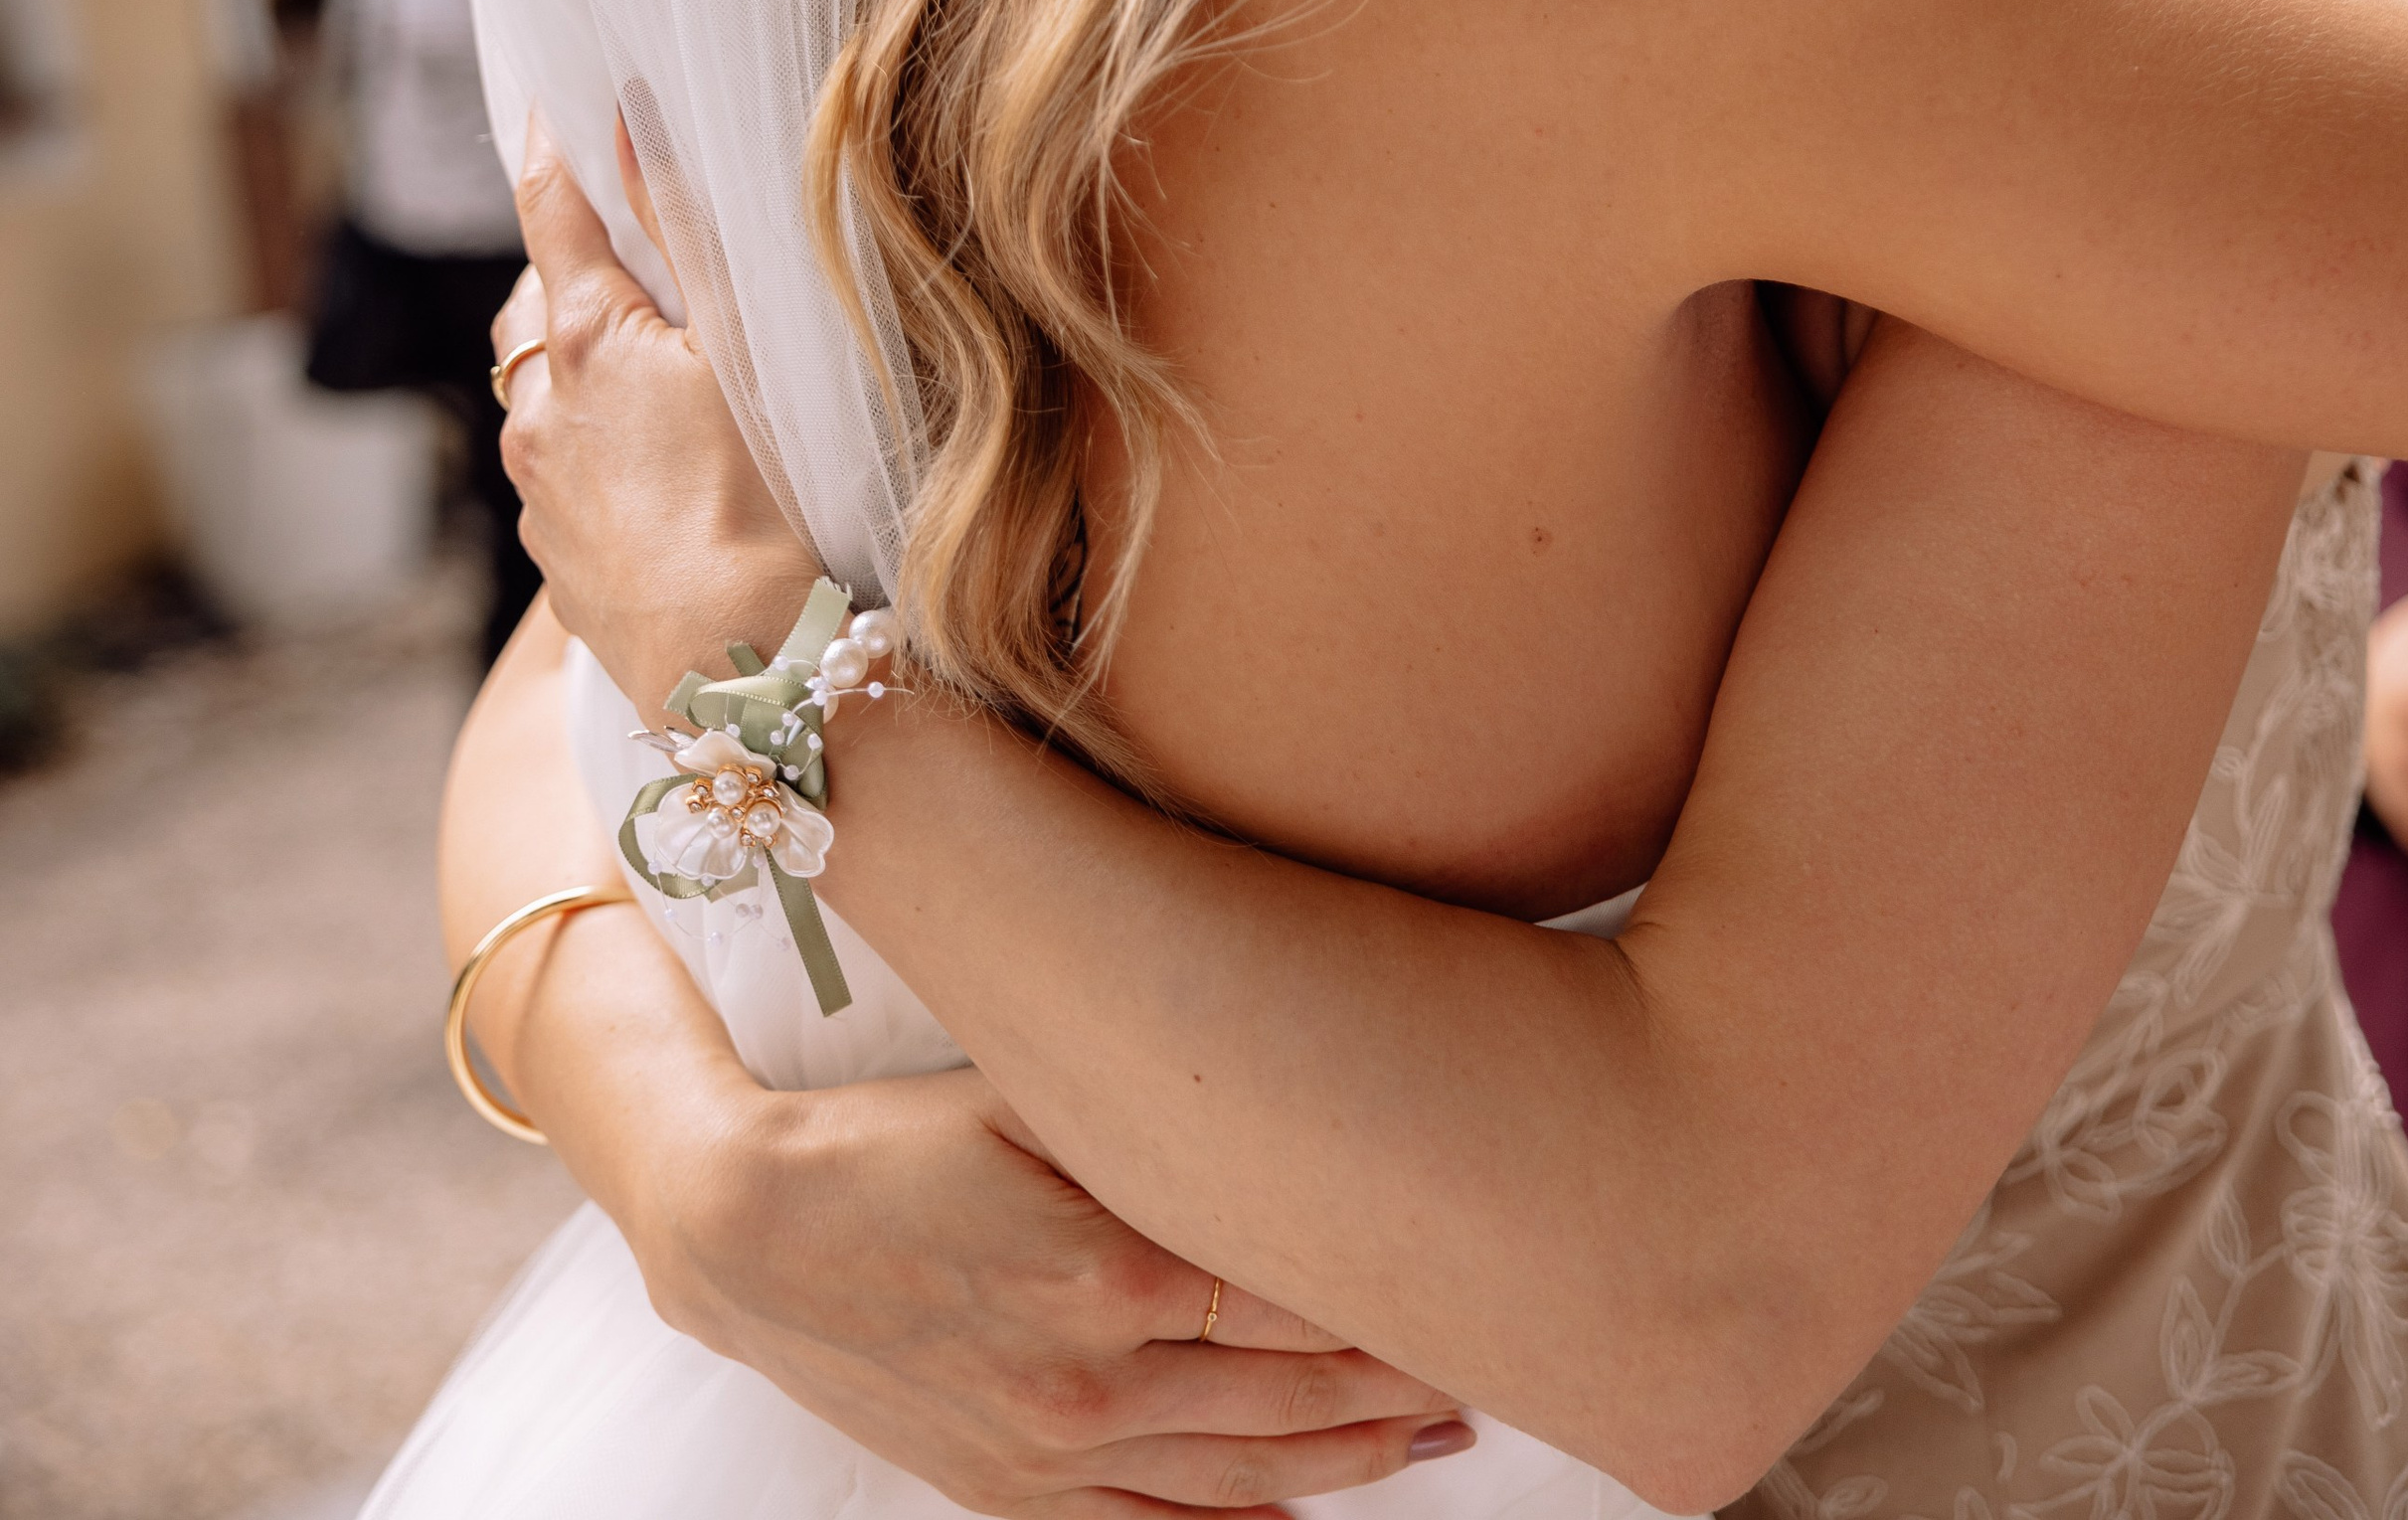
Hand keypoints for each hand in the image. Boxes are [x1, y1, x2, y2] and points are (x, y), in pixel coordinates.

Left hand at [493, 122, 812, 713]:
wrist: (735, 668)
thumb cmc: (756, 497)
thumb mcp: (737, 346)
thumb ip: (684, 230)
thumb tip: (630, 125)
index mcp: (583, 340)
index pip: (550, 215)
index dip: (548, 154)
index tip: (544, 110)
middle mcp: (537, 410)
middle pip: (527, 309)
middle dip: (558, 272)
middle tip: (614, 255)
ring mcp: (536, 491)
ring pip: (534, 397)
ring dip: (569, 367)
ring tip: (639, 369)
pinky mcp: (553, 559)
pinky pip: (554, 477)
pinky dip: (586, 448)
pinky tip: (650, 472)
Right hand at [632, 1061, 1471, 1515]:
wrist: (753, 1236)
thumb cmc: (890, 1141)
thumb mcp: (1025, 1095)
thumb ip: (1144, 1109)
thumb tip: (1266, 1097)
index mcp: (1108, 1271)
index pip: (1291, 1294)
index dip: (1389, 1291)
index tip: (1470, 1271)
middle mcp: (1092, 1378)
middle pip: (1289, 1394)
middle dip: (1396, 1379)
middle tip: (1490, 1355)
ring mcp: (1054, 1451)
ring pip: (1240, 1474)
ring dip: (1348, 1459)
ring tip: (1434, 1435)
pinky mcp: (1013, 1490)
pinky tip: (1304, 1513)